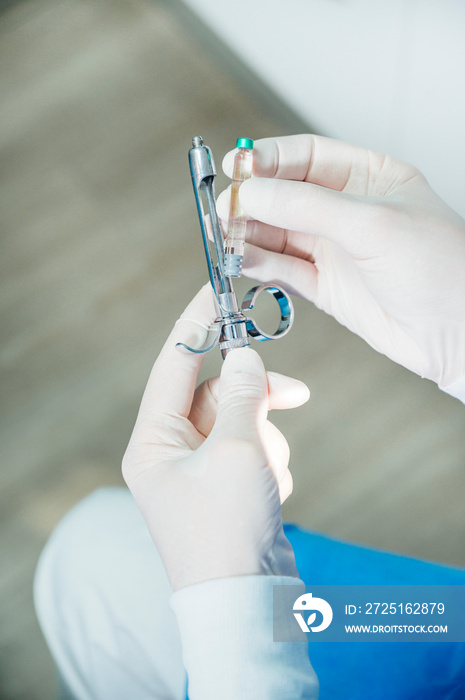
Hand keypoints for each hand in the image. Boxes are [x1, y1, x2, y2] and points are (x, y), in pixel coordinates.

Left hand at [122, 285, 309, 590]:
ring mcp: (200, 470)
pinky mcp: (227, 485)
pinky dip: (270, 462)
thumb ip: (240, 395)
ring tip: (270, 474)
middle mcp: (171, 452)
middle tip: (293, 393)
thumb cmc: (227, 531)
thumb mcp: (237, 451)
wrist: (248, 603)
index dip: (196, 324)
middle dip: (254, 396)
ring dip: (266, 438)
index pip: (173, 365)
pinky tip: (271, 493)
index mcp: (152, 442)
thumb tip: (242, 355)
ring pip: (241, 420)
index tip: (218, 290)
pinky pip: (253, 449)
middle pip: (215, 393)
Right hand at [218, 135, 464, 388]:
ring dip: (249, 234)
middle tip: (224, 211)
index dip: (267, 159)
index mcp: (368, 177)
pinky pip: (282, 269)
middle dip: (251, 201)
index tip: (235, 168)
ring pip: (277, 233)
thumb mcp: (373, 224)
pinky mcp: (325, 286)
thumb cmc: (440, 269)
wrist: (457, 334)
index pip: (306, 155)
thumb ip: (307, 207)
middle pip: (284, 194)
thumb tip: (251, 193)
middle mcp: (347, 210)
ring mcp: (334, 249)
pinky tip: (244, 262)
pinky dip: (260, 265)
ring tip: (226, 239)